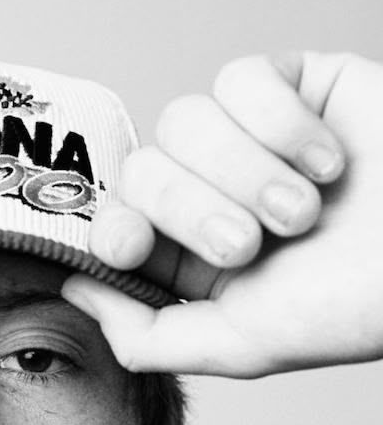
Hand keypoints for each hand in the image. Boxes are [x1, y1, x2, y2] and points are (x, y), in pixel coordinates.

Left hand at [61, 52, 382, 376]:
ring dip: (247, 171)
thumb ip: (147, 334)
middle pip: (144, 171)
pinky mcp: (288, 87)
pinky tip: (330, 159)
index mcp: (187, 257)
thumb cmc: (351, 308)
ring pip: (184, 120)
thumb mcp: (238, 345)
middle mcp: (207, 194)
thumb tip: (74, 290)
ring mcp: (243, 137)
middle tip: (256, 243)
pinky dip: (284, 125)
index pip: (113, 222)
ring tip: (305, 209)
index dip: (111, 227)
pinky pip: (242, 79)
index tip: (134, 247)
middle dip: (195, 210)